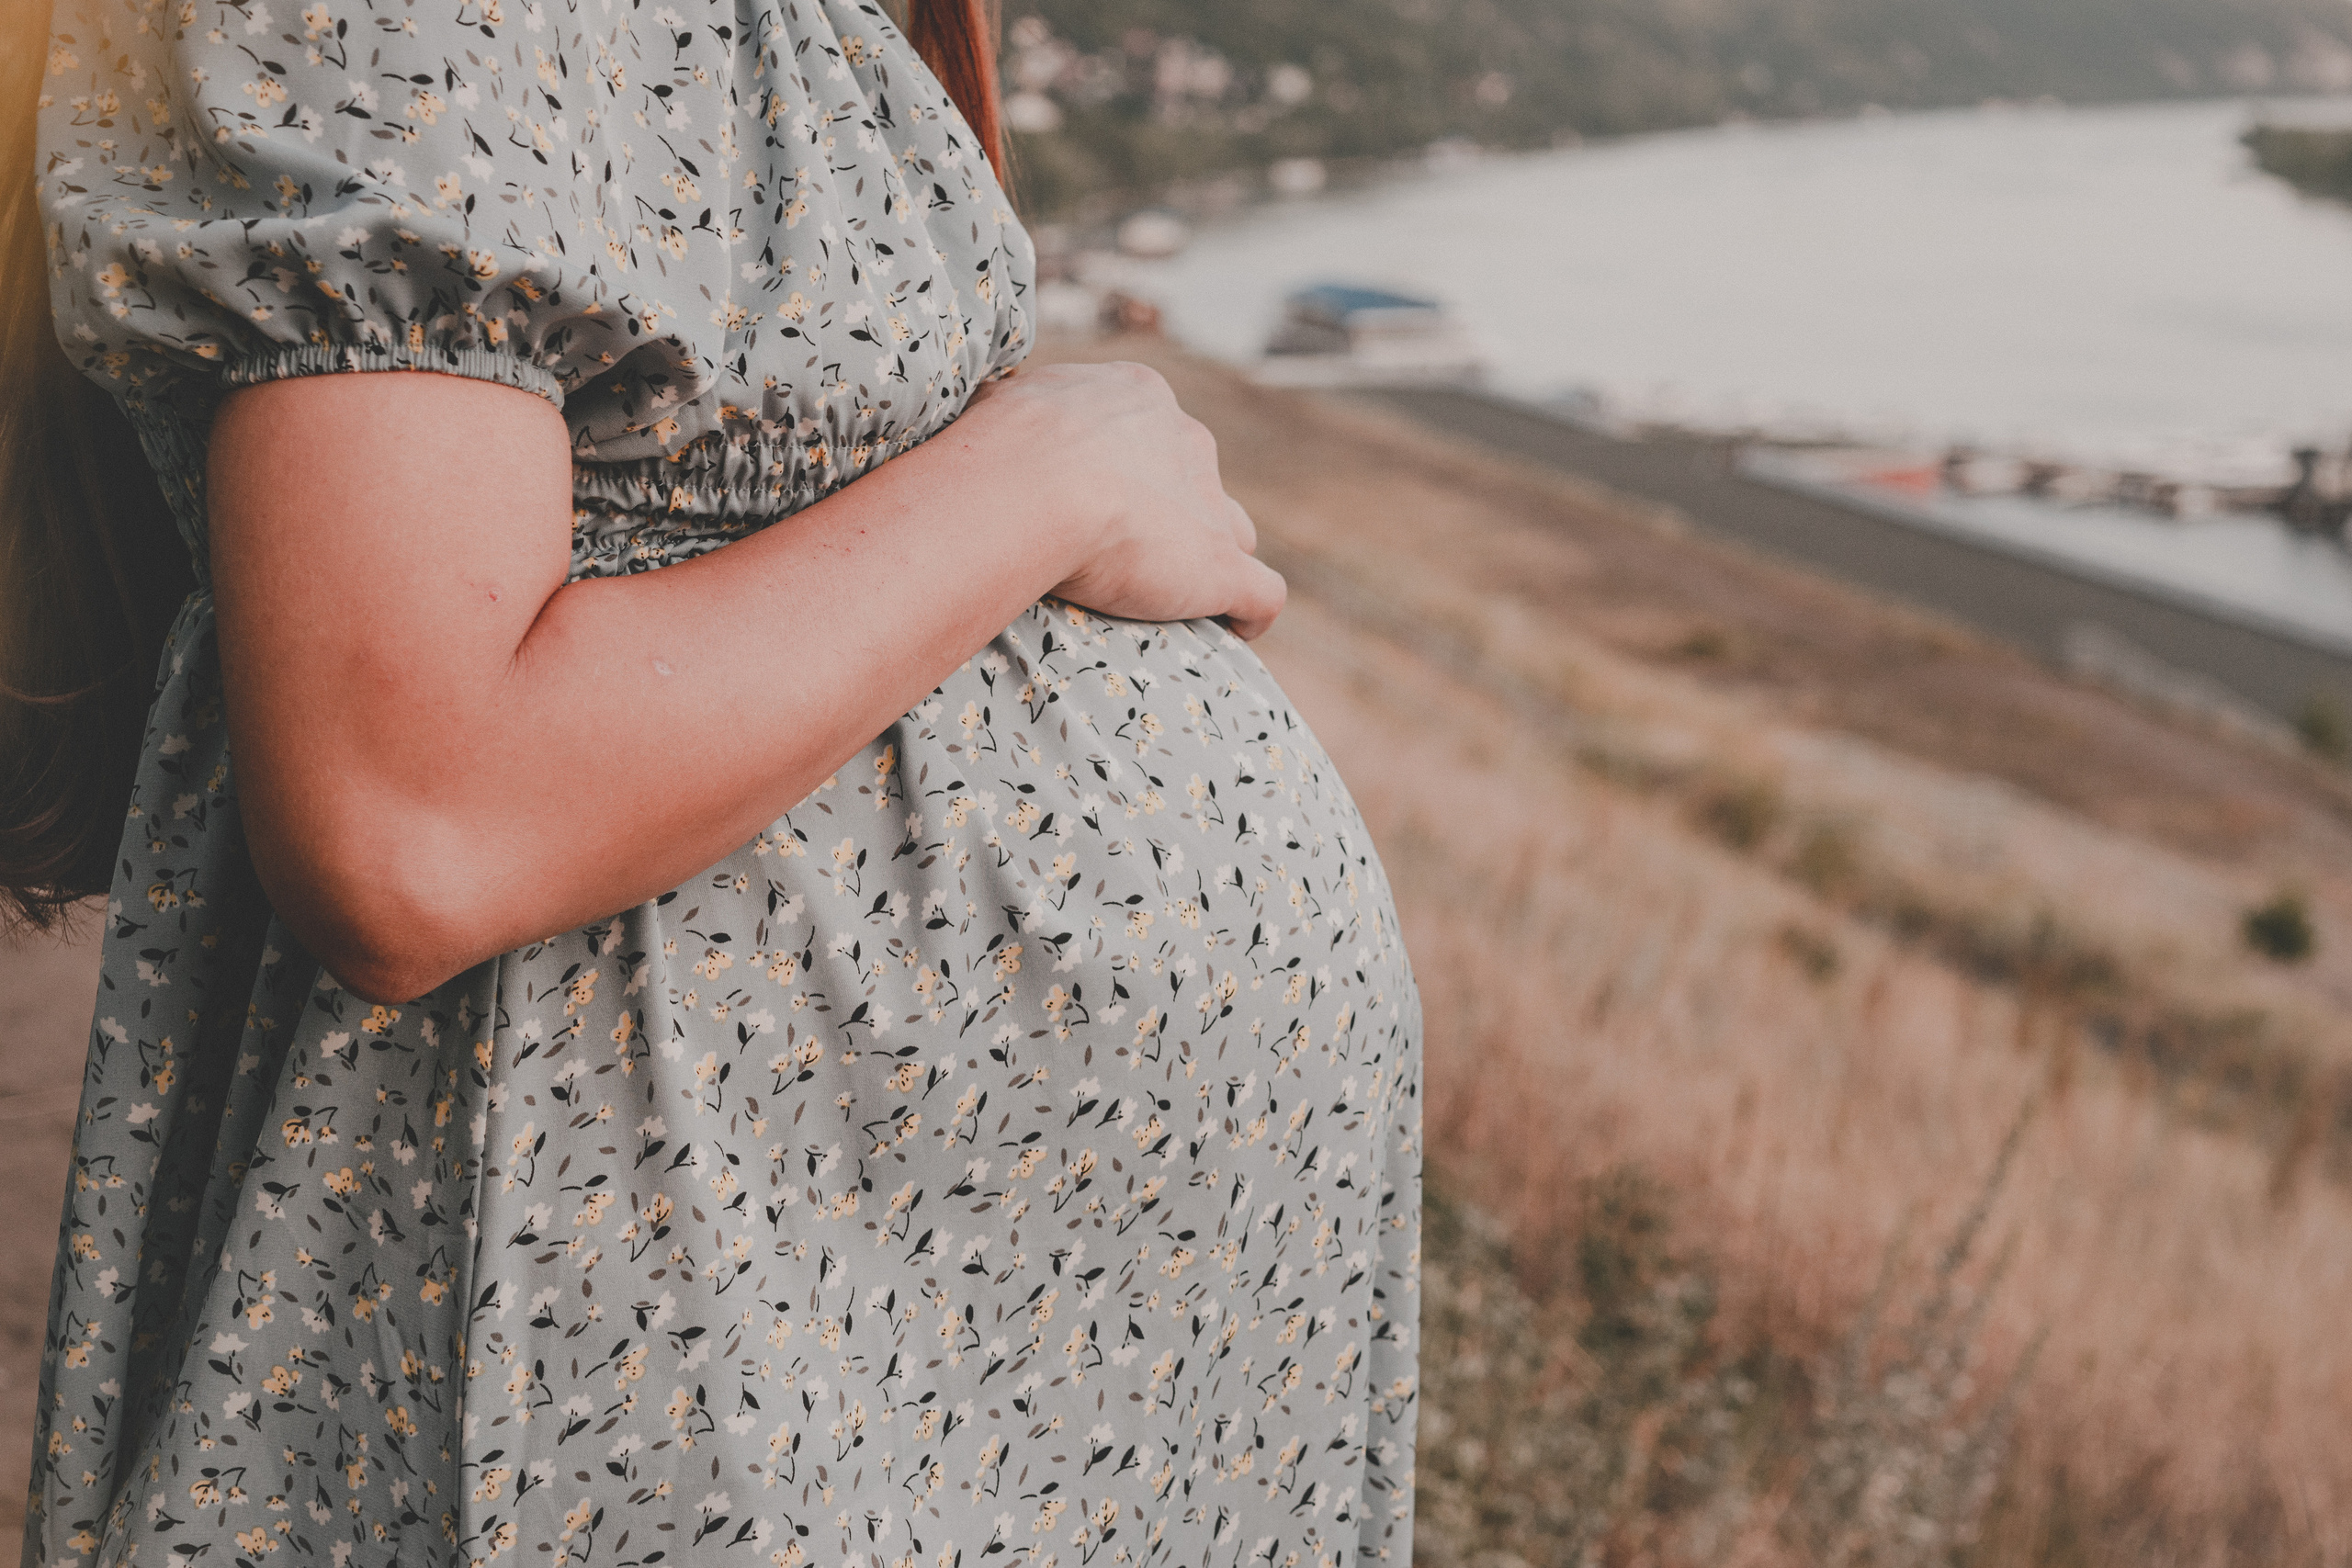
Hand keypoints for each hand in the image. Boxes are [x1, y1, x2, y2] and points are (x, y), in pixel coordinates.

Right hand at [964, 362, 1286, 638]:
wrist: (1035, 486)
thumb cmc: (999, 448)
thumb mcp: (1000, 407)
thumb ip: (1012, 417)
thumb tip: (985, 422)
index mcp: (1137, 397)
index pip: (1151, 435)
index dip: (1128, 472)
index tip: (1096, 503)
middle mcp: (1186, 440)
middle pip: (1196, 481)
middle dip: (1170, 514)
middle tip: (1120, 555)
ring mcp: (1211, 505)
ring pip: (1233, 532)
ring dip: (1209, 562)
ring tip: (1174, 600)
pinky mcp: (1222, 566)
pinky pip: (1261, 594)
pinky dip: (1250, 615)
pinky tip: (1231, 632)